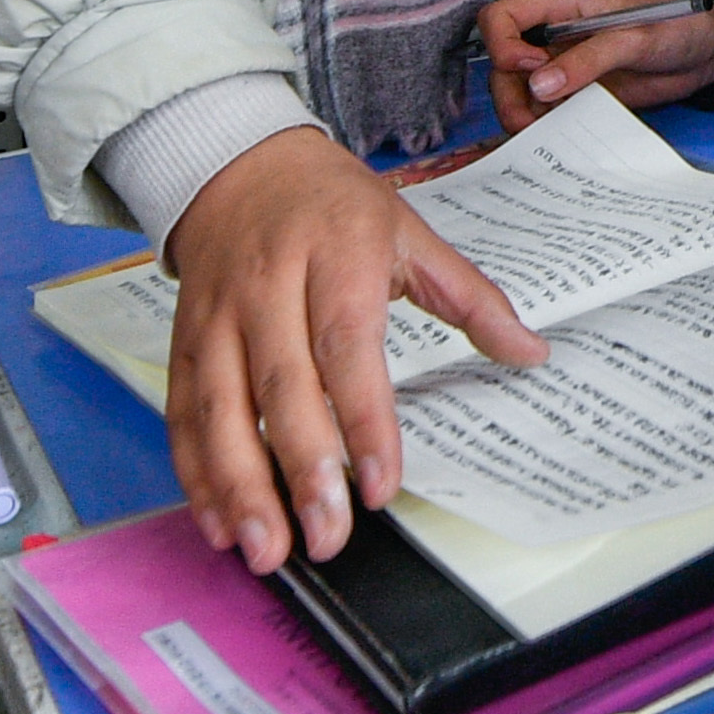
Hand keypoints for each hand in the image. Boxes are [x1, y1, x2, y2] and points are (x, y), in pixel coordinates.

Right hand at [154, 127, 545, 572]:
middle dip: (301, 470)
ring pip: (221, 409)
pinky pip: (183, 412)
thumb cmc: (333, 204)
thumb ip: (470, 297)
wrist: (238, 164)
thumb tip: (531, 351)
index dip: (363, 419)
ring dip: (239, 486)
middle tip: (326, 537)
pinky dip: (195, 471)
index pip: (346, 347)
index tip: (380, 485)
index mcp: (335, 256)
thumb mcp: (408, 231)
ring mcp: (218, 317)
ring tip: (264, 548)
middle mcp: (268, 288)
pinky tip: (215, 521)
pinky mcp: (183, 341)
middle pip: (281, 388)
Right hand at [479, 0, 713, 126]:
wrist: (709, 51)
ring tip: (542, 134)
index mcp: (561, 5)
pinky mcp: (577, 92)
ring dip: (521, 115)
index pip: (501, 17)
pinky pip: (544, 110)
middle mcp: (553, 35)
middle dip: (507, 93)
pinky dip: (541, 126)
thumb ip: (590, 59)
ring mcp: (563, 65)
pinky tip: (555, 141)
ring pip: (517, 91)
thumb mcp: (637, 38)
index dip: (502, 45)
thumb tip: (540, 85)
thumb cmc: (679, 26)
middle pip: (501, 63)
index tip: (532, 69)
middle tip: (531, 121)